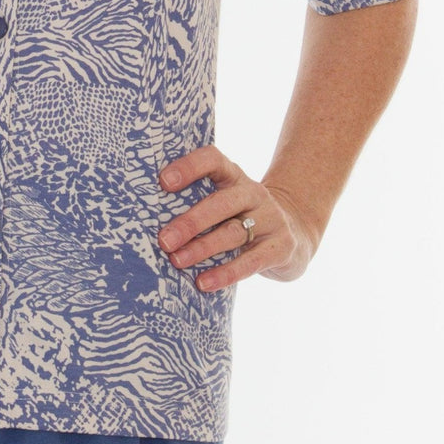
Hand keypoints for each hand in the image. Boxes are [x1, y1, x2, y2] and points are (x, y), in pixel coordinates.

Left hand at [156, 145, 319, 290]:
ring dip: (202, 248)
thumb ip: (199, 202)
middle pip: (221, 203)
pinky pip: (251, 261)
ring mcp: (271, 219)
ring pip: (233, 233)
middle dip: (190, 221)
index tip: (163, 182)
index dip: (189, 167)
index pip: (213, 160)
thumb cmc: (242, 217)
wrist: (297, 233)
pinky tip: (203, 283)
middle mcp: (254, 193)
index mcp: (234, 176)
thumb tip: (145, 218)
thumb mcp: (226, 202)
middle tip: (163, 239)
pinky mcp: (282, 247)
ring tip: (176, 261)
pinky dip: (226, 273)